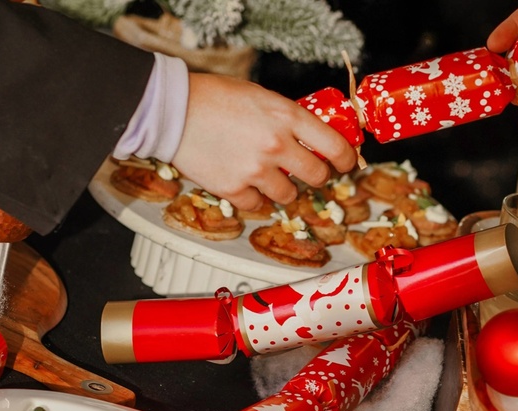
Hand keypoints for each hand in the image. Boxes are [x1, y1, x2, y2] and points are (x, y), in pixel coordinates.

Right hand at [172, 73, 358, 210]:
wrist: (172, 111)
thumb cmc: (215, 98)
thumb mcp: (262, 98)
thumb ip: (288, 119)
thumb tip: (313, 139)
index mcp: (287, 117)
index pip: (335, 146)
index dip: (346, 159)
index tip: (345, 163)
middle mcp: (276, 146)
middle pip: (318, 176)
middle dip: (317, 175)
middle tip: (307, 171)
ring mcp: (255, 171)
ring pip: (289, 195)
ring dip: (283, 188)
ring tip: (266, 173)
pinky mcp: (234, 189)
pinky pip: (257, 204)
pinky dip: (253, 197)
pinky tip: (242, 179)